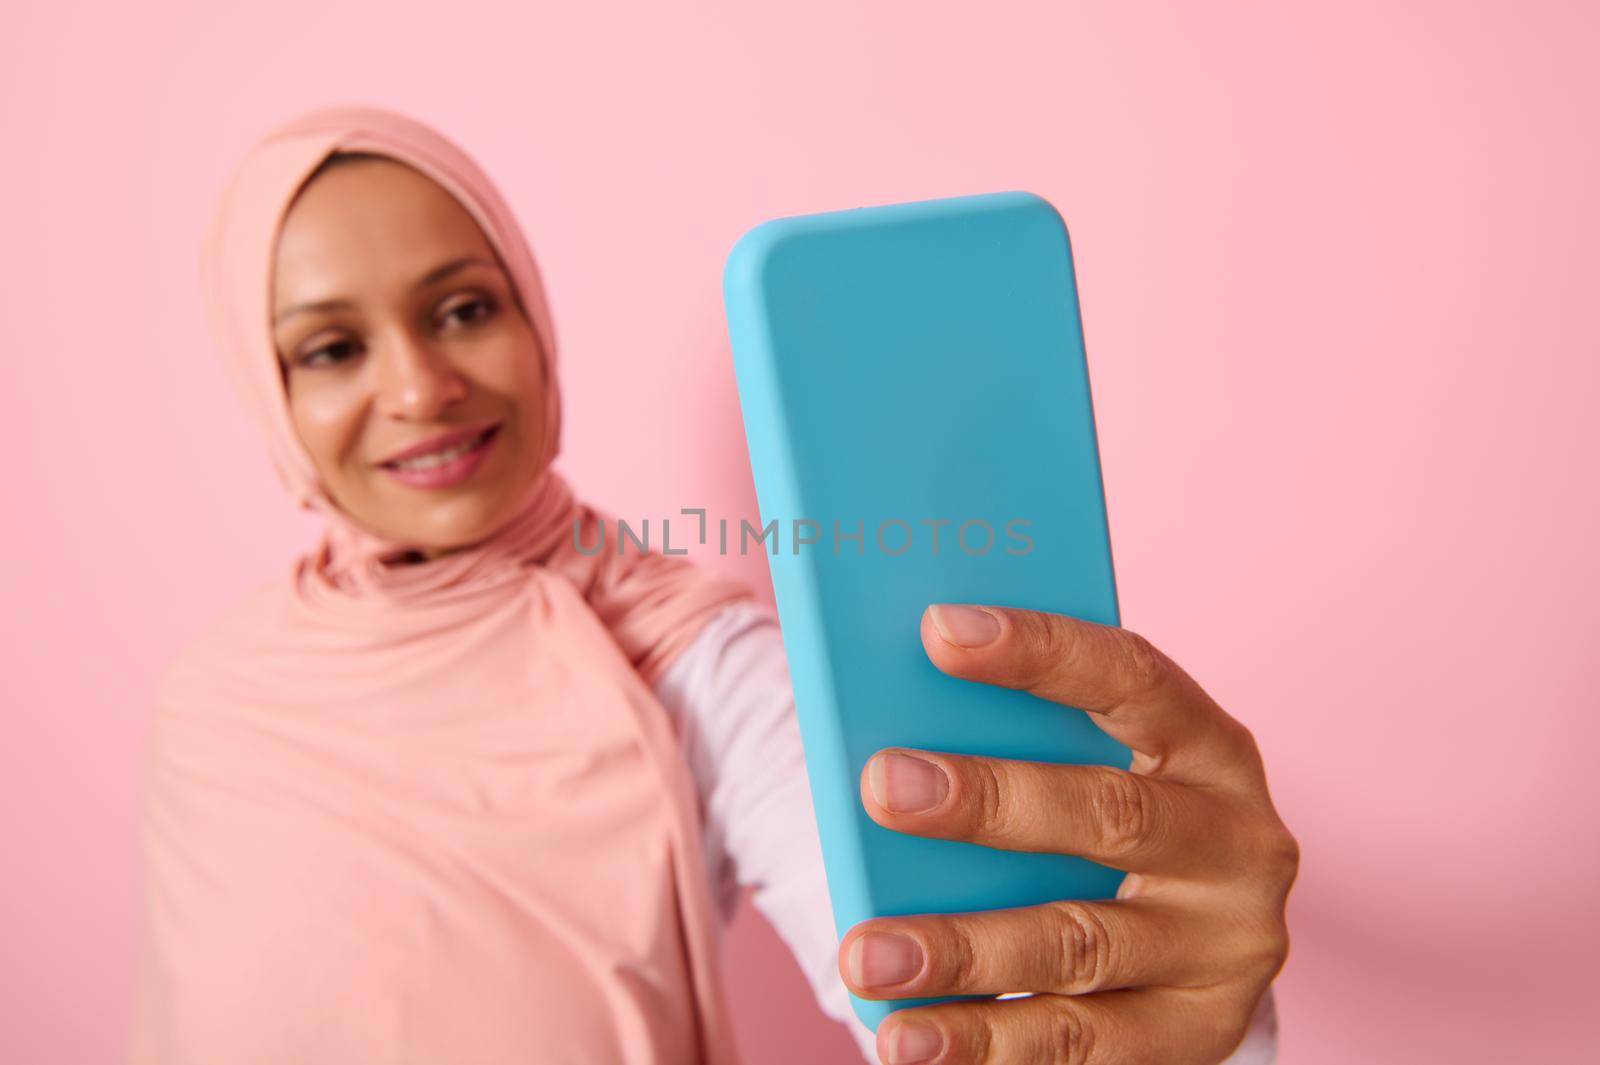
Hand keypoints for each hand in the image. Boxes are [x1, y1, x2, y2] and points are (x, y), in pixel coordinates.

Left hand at [838, 604, 1297, 1063]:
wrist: (1196, 942)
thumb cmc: (1105, 820)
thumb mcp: (1089, 765)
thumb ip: (1015, 738)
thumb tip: (883, 706)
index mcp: (1209, 745)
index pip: (1132, 677)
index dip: (1040, 651)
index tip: (939, 630)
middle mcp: (1237, 842)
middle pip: (1111, 816)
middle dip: (989, 800)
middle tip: (883, 787)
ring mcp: (1223, 947)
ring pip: (1081, 945)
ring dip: (964, 952)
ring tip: (867, 957)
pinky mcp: (1195, 1034)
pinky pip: (1078, 1045)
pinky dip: (985, 1044)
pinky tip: (910, 1040)